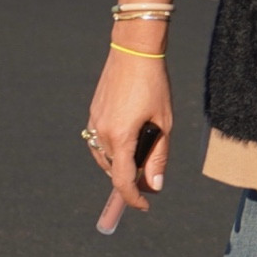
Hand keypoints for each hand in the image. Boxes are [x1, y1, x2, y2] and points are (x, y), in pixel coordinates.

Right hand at [85, 43, 171, 214]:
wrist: (133, 51)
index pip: (122, 181)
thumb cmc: (154, 85)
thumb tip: (155, 185)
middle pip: (114, 171)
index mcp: (120, 137)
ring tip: (142, 157)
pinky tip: (128, 142)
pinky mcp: (92, 113)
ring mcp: (93, 122)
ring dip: (120, 164)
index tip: (145, 205)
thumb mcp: (164, 122)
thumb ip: (159, 156)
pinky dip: (112, 150)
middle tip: (151, 179)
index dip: (133, 198)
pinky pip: (98, 142)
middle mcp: (101, 133)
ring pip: (104, 158)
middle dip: (131, 179)